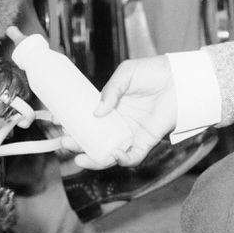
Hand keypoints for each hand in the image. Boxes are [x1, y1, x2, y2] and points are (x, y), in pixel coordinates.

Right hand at [60, 56, 177, 168]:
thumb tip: (96, 112)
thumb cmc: (153, 72)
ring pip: (108, 151)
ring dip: (94, 158)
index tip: (54, 120)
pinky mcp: (145, 141)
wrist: (179, 80)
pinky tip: (113, 155)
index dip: (70, 120)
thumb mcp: (126, 73)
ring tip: (80, 157)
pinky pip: (131, 157)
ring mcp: (130, 132)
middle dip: (77, 143)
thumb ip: (111, 91)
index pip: (85, 115)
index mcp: (110, 105)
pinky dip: (122, 160)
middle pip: (93, 137)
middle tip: (64, 143)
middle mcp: (117, 121)